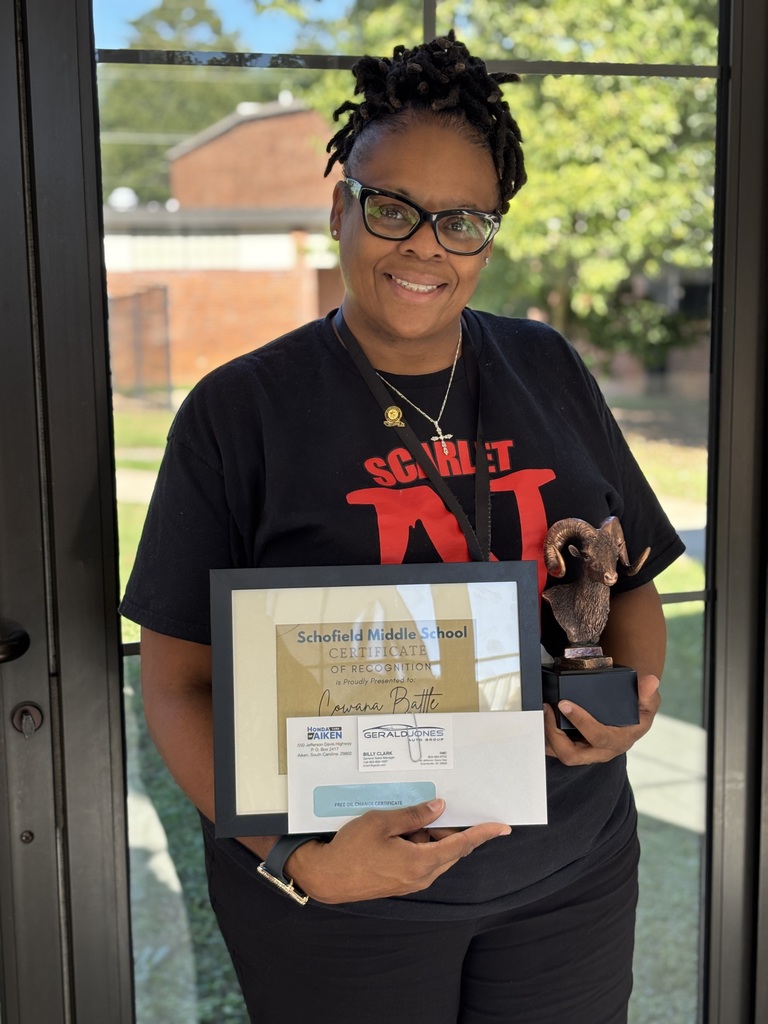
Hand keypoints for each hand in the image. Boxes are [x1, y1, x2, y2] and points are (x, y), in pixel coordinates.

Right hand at [285, 799, 509, 903]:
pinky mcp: (402, 882)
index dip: (483, 834)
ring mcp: (412, 882)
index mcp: (420, 861)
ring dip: (430, 836)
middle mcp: (422, 876)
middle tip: (437, 808)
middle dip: (449, 829)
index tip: (503, 827)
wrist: (327, 877)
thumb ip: (414, 815)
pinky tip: (401, 832)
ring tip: (406, 820)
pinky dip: (419, 844)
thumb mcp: (381, 822)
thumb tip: (439, 808)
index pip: (461, 845)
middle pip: (450, 850)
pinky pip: (422, 860)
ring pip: (435, 855)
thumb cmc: (351, 848)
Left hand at [544, 673, 660, 765]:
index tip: (565, 703)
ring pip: (560, 754)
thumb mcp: (648, 705)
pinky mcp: (575, 749)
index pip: (598, 737)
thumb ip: (648, 694)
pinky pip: (555, 749)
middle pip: (572, 755)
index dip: (580, 722)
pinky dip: (545, 737)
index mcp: (618, 741)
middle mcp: (600, 752)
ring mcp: (586, 753)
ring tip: (541, 712)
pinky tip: (540, 720)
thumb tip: (650, 681)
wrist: (629, 722)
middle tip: (547, 709)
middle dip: (555, 734)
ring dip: (546, 736)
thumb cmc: (637, 714)